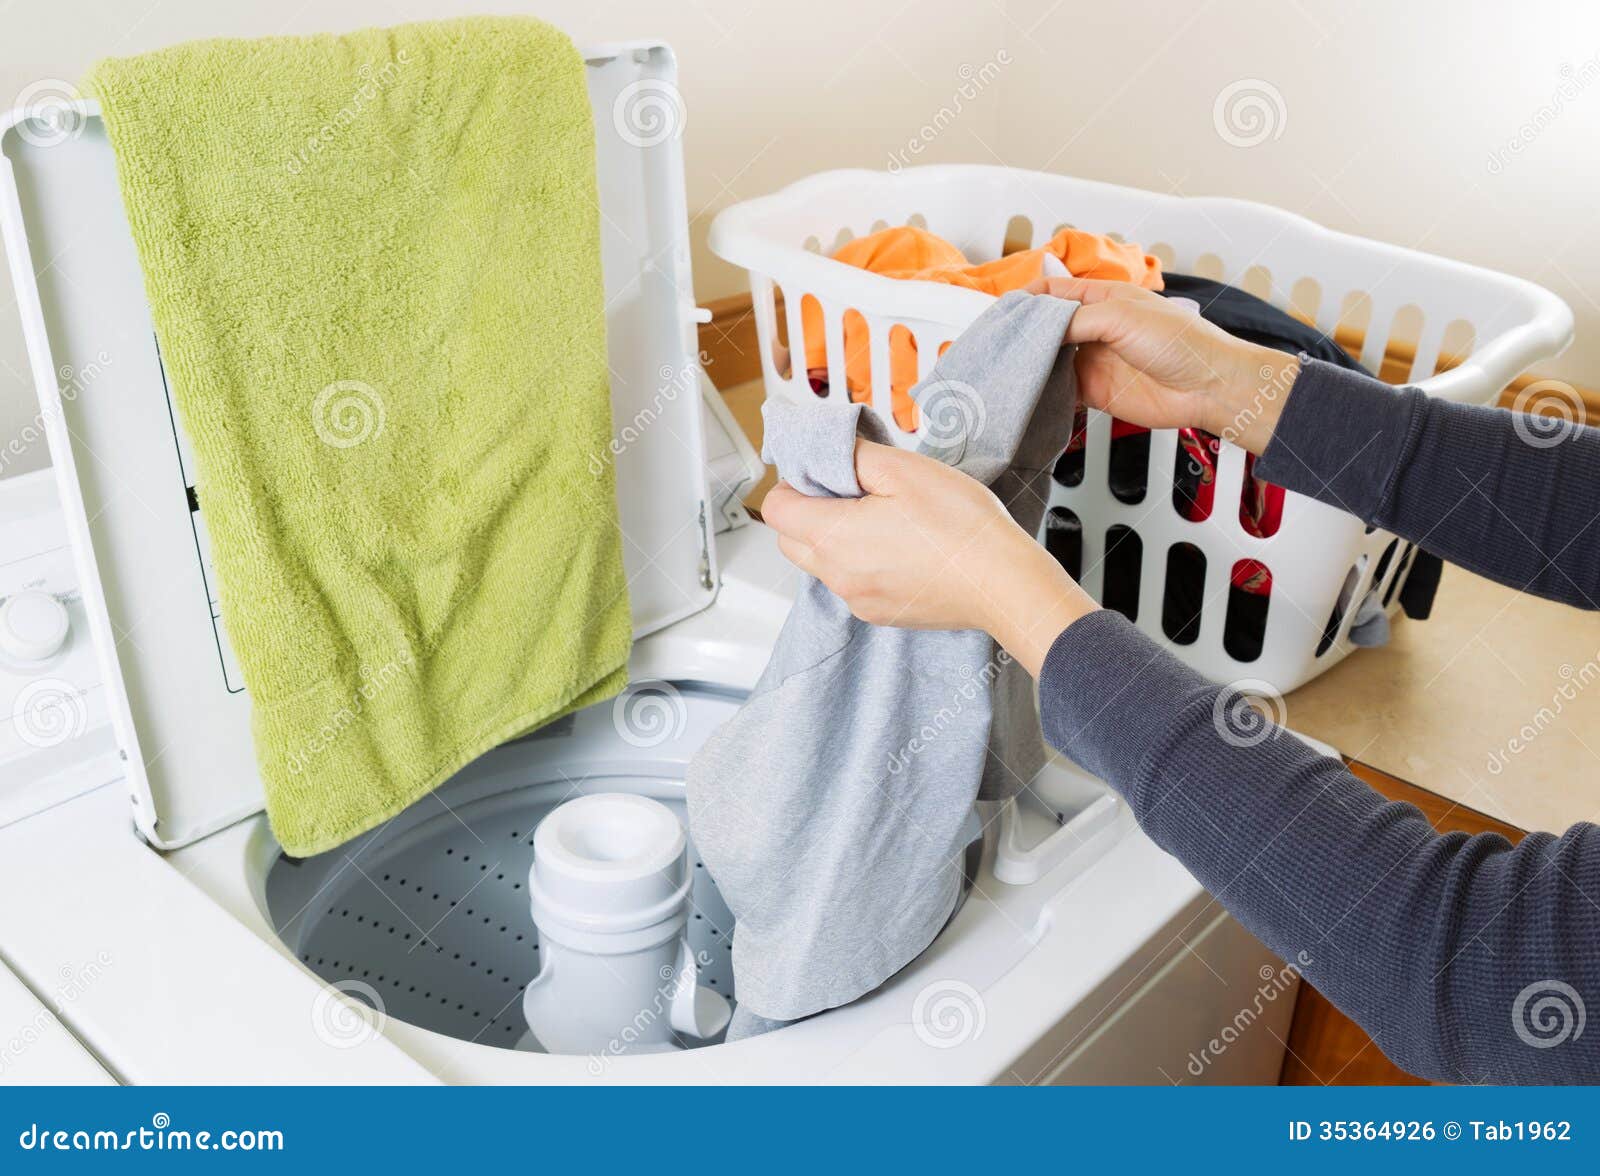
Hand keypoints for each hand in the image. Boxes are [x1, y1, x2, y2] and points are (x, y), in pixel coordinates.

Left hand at [760, 439, 1096, 676]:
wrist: (1002, 583)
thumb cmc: (961, 526)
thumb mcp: (903, 468)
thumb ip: (853, 454)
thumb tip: (827, 450)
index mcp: (833, 537)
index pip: (775, 508)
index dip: (793, 482)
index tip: (822, 471)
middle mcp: (837, 576)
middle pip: (790, 539)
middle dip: (808, 510)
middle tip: (851, 490)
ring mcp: (857, 600)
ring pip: (821, 564)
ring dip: (834, 538)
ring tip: (882, 518)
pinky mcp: (879, 614)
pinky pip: (850, 583)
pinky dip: (860, 563)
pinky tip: (899, 546)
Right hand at [1026, 277, 1300, 453]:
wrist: (1208, 387)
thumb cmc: (1181, 342)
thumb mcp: (1121, 316)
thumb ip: (1076, 319)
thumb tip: (1041, 329)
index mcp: (1102, 298)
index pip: (1052, 292)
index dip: (1026, 300)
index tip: (1003, 314)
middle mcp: (1094, 327)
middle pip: (1046, 327)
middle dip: (1023, 335)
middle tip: (998, 345)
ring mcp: (1094, 360)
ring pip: (1049, 360)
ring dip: (1031, 366)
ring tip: (1008, 371)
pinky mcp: (1095, 391)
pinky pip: (1061, 391)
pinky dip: (1045, 393)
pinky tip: (1032, 394)